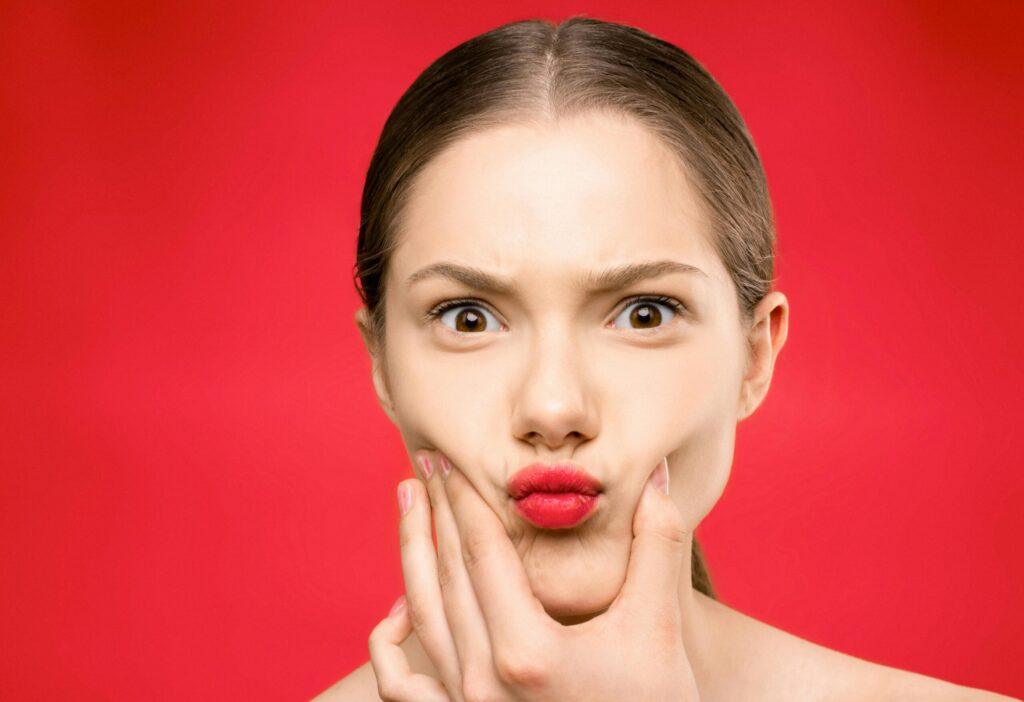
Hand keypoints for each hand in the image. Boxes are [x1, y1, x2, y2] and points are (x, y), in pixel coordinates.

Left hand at [368, 451, 701, 701]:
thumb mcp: (660, 629)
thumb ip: (658, 546)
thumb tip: (657, 477)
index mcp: (528, 652)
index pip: (483, 554)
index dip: (463, 500)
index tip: (447, 459)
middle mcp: (484, 682)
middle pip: (445, 577)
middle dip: (432, 514)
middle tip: (422, 463)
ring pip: (421, 617)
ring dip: (411, 556)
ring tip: (408, 506)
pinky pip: (402, 684)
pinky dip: (391, 643)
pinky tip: (400, 606)